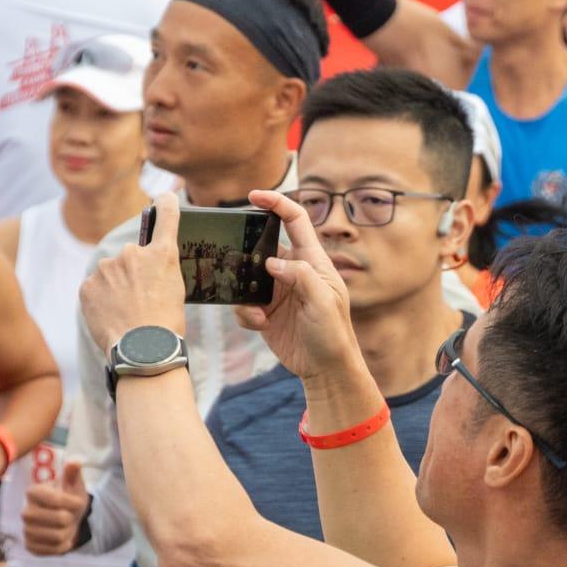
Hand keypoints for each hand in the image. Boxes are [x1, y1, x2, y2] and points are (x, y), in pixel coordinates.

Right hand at [23, 460, 88, 555]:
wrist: (66, 519)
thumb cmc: (69, 499)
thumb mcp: (74, 485)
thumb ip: (73, 473)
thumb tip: (76, 460)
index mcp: (33, 492)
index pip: (56, 499)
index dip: (73, 503)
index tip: (78, 502)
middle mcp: (25, 511)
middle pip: (61, 519)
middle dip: (72, 518)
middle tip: (70, 516)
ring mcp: (25, 530)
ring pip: (58, 536)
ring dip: (69, 533)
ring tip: (65, 527)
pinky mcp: (29, 546)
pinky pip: (53, 551)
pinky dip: (63, 546)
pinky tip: (61, 538)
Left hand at [79, 192, 187, 354]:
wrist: (143, 351)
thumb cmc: (166, 326)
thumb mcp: (176, 291)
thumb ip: (160, 270)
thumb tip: (145, 269)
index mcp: (161, 254)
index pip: (166, 218)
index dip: (166, 205)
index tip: (164, 198)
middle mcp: (133, 254)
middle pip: (131, 258)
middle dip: (134, 274)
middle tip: (142, 301)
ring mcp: (107, 269)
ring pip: (111, 274)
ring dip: (116, 288)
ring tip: (127, 314)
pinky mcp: (88, 285)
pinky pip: (95, 289)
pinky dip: (101, 301)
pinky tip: (112, 317)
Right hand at [240, 190, 358, 382]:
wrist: (325, 370)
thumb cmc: (333, 334)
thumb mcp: (323, 301)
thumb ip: (300, 276)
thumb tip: (271, 262)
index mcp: (313, 262)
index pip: (295, 220)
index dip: (276, 204)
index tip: (254, 196)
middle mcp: (294, 272)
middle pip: (263, 246)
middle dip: (246, 251)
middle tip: (234, 258)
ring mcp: (279, 292)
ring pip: (247, 276)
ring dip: (244, 290)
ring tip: (257, 310)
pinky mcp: (266, 312)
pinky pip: (244, 303)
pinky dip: (246, 313)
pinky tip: (261, 325)